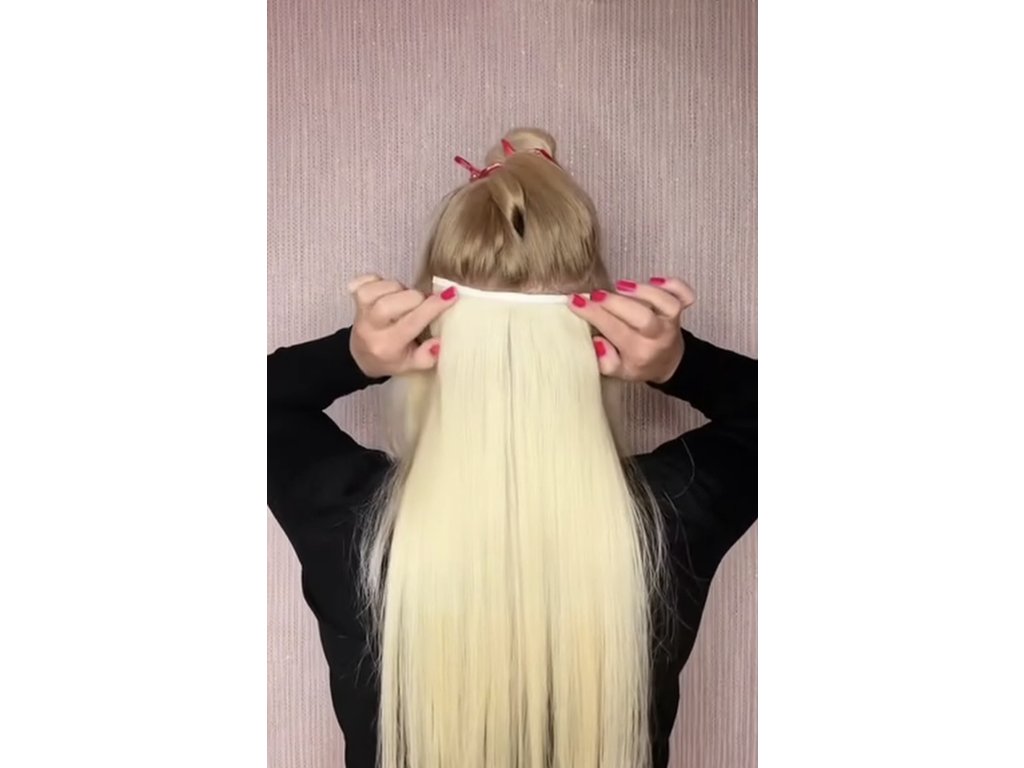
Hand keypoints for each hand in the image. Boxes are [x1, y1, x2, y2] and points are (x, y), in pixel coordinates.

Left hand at [347, 275, 457, 377]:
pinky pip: (368, 279)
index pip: (412, 322)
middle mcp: (370, 327)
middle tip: (421, 305)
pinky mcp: (354, 297)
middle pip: (396, 300)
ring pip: (386, 286)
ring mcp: (360, 310)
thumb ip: (427, 357)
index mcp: (387, 345)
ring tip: (403, 301)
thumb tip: (439, 342)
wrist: (360, 355)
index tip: (451, 294)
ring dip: (401, 289)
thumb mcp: (411, 365)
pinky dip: (381, 281)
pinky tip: (385, 293)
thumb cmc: (390, 359)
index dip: (434, 306)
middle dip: (416, 297)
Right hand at [568, 277, 695, 382]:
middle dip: (615, 302)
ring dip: (643, 291)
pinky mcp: (680, 310)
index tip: (575, 301)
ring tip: (620, 286)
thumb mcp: (618, 372)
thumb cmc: (638, 363)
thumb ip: (605, 362)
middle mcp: (657, 337)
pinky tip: (655, 280)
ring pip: (666, 304)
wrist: (668, 362)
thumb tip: (596, 341)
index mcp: (639, 353)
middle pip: (642, 317)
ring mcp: (671, 322)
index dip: (593, 314)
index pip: (615, 331)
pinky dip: (674, 285)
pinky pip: (684, 295)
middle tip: (595, 294)